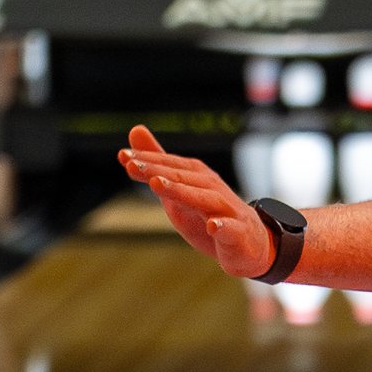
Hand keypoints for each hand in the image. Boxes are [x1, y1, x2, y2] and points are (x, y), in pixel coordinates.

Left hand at [119, 126, 277, 278]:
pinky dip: (222, 226)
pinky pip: (230, 228)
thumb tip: (135, 129)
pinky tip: (212, 226)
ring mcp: (226, 209)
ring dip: (182, 192)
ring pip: (203, 199)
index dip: (146, 160)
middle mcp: (211, 187)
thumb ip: (157, 162)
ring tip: (157, 186)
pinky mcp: (238, 233)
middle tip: (132, 166)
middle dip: (157, 172)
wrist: (249, 242)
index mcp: (195, 176)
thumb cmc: (210, 213)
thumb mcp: (178, 187)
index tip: (123, 157)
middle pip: (182, 178)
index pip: (168, 165)